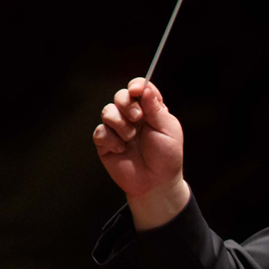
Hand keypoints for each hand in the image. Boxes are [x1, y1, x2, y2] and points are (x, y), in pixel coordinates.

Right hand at [95, 78, 189, 228]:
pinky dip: (111, 139)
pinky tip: (122, 149)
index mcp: (150, 110)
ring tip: (131, 138)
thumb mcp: (168, 130)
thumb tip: (145, 88)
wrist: (156, 183)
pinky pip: (100, 131)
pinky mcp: (105, 142)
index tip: (137, 90)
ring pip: (107, 111)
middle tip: (137, 118)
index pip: (140, 88)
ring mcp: (117, 128)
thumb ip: (155, 109)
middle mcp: (132, 116)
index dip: (137, 85)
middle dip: (126, 103)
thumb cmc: (166, 156)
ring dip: (120, 123)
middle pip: (120, 96)